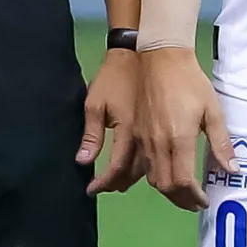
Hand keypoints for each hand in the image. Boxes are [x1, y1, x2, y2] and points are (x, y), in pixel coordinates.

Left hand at [77, 45, 144, 196]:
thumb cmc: (115, 77)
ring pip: (148, 168)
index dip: (104, 182)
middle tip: (105, 188)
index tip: (91, 190)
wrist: (145, 56)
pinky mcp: (163, 130)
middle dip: (118, 183)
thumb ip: (92, 135)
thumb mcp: (95, 103)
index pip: (116, 168)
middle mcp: (143, 139)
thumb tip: (83, 161)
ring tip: (118, 184)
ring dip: (131, 178)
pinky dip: (145, 166)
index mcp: (127, 132)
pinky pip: (155, 156)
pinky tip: (137, 167)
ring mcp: (155, 135)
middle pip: (133, 173)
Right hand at [135, 45, 235, 212]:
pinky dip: (153, 175)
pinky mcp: (134, 133)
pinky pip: (140, 163)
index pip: (182, 182)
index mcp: (179, 139)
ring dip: (166, 189)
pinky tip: (163, 172)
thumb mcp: (213, 111)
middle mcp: (157, 143)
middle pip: (164, 185)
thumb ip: (221, 143)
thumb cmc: (190, 82)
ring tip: (181, 191)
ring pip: (150, 177)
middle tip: (194, 201)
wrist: (160, 59)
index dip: (193, 197)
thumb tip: (232, 169)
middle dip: (180, 199)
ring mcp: (143, 139)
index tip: (203, 200)